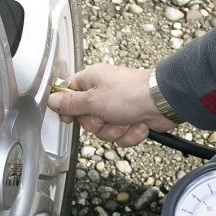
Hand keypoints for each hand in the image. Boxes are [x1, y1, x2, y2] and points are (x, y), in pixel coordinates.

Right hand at [46, 63, 175, 146]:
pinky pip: (121, 136)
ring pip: (104, 131)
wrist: (163, 102)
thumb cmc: (131, 93)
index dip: (67, 108)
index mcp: (91, 80)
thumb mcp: (93, 100)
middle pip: (86, 119)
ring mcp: (118, 107)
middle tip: (105, 117)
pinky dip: (130, 134)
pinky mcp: (131, 119)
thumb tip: (51, 99)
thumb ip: (70, 102)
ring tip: (126, 120)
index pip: (69, 93)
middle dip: (98, 125)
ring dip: (116, 130)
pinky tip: (138, 125)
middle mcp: (103, 93)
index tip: (69, 117)